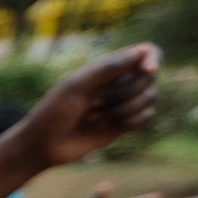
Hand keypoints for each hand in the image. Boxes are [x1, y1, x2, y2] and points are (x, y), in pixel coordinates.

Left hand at [15, 43, 159, 167]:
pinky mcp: (124, 124)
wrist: (44, 145)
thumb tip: (140, 53)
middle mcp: (118, 82)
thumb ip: (107, 68)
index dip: (153, 59)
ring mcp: (122, 103)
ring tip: (93, 118)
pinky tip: (107, 127)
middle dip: (123, 92)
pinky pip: (146, 117)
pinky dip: (130, 122)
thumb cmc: (53, 111)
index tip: (148, 70)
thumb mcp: (75, 86)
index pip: (146, 52)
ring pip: (148, 98)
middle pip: (148, 78)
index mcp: (107, 66)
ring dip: (122, 110)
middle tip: (92, 103)